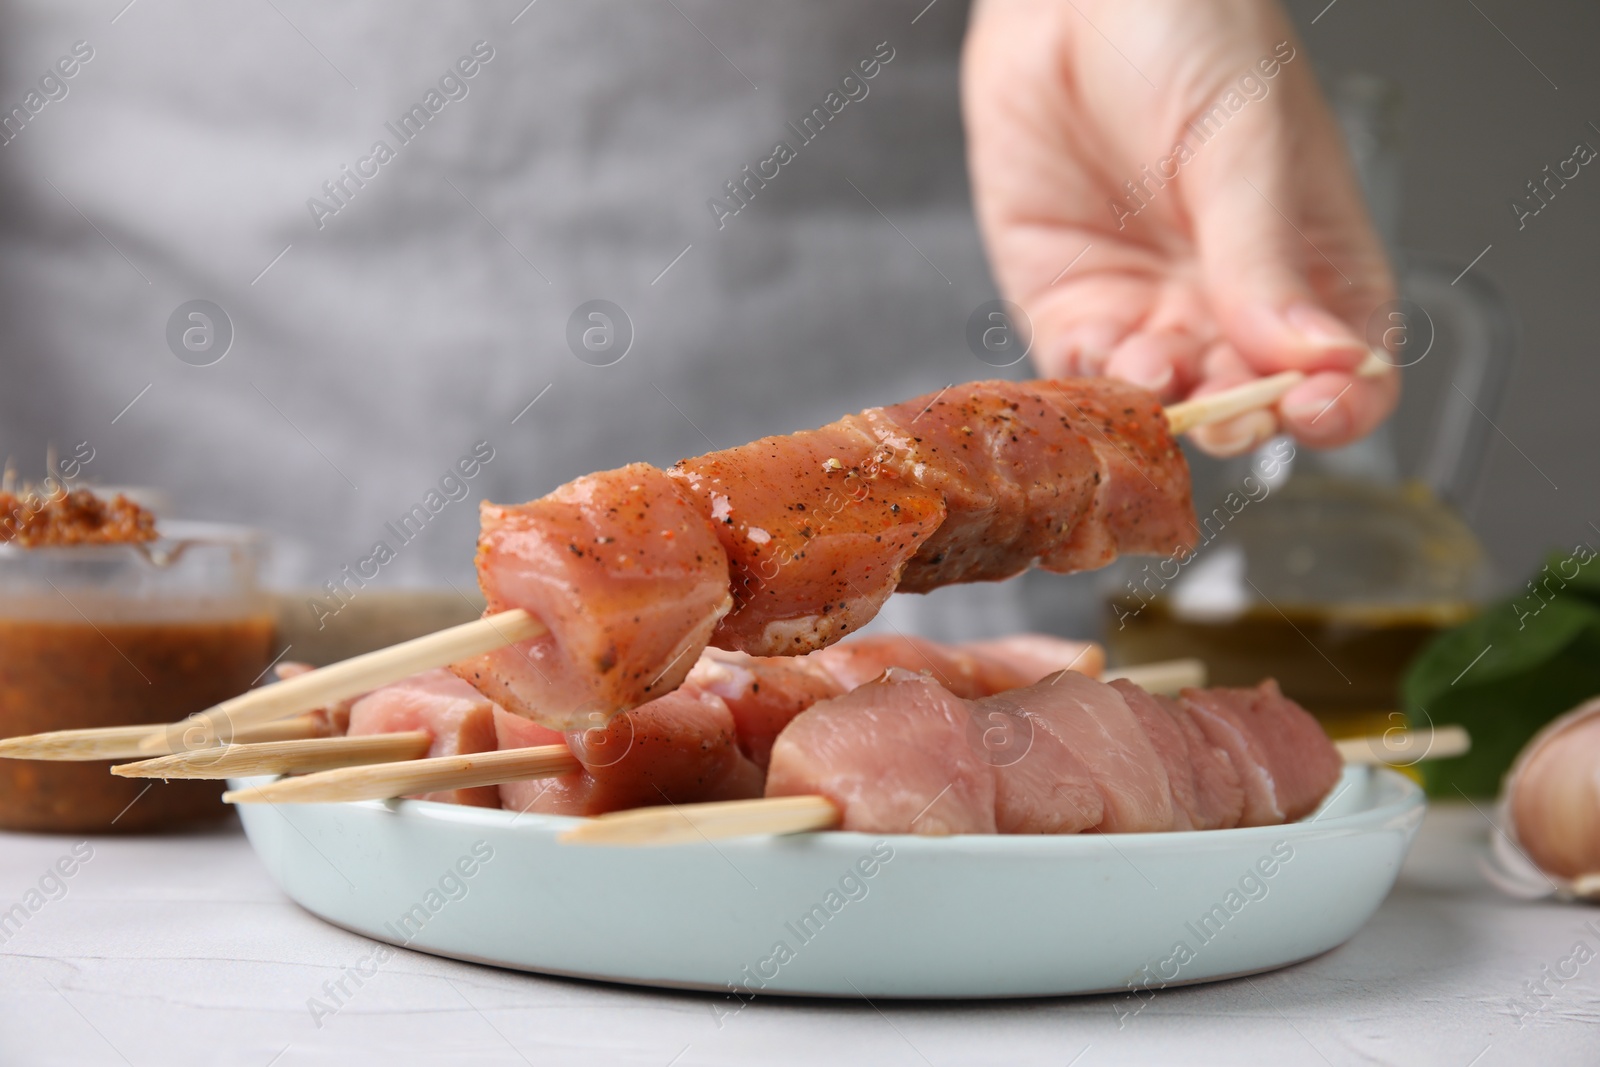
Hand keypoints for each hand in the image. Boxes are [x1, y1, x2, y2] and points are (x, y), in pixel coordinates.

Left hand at [963, 0, 1398, 455]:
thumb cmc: (1185, 29)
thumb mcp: (1244, 140)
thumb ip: (1266, 256)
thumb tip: (1320, 359)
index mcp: (1310, 259)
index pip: (1347, 368)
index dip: (1339, 405)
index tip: (1313, 408)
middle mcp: (1231, 299)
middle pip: (1251, 401)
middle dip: (1237, 415)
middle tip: (1218, 403)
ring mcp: (1150, 307)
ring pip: (1166, 403)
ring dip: (1161, 404)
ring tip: (1149, 363)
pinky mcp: (1069, 306)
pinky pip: (1083, 379)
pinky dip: (1090, 395)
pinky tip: (1094, 370)